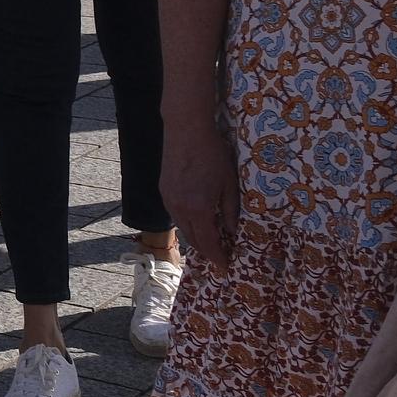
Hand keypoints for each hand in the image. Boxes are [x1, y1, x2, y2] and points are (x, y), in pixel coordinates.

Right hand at [161, 116, 240, 273]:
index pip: (208, 242)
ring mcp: (169, 199)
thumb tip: (233, 231)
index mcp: (199, 208)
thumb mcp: (229, 183)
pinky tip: (196, 220)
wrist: (186, 130)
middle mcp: (180, 208)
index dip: (217, 256)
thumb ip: (231, 211)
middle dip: (206, 251)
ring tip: (209, 241)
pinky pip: (175, 214)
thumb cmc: (213, 155)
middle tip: (219, 257)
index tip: (225, 266)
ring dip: (196, 237)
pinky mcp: (164, 190)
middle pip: (193, 239)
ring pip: (182, 227)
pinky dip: (187, 223)